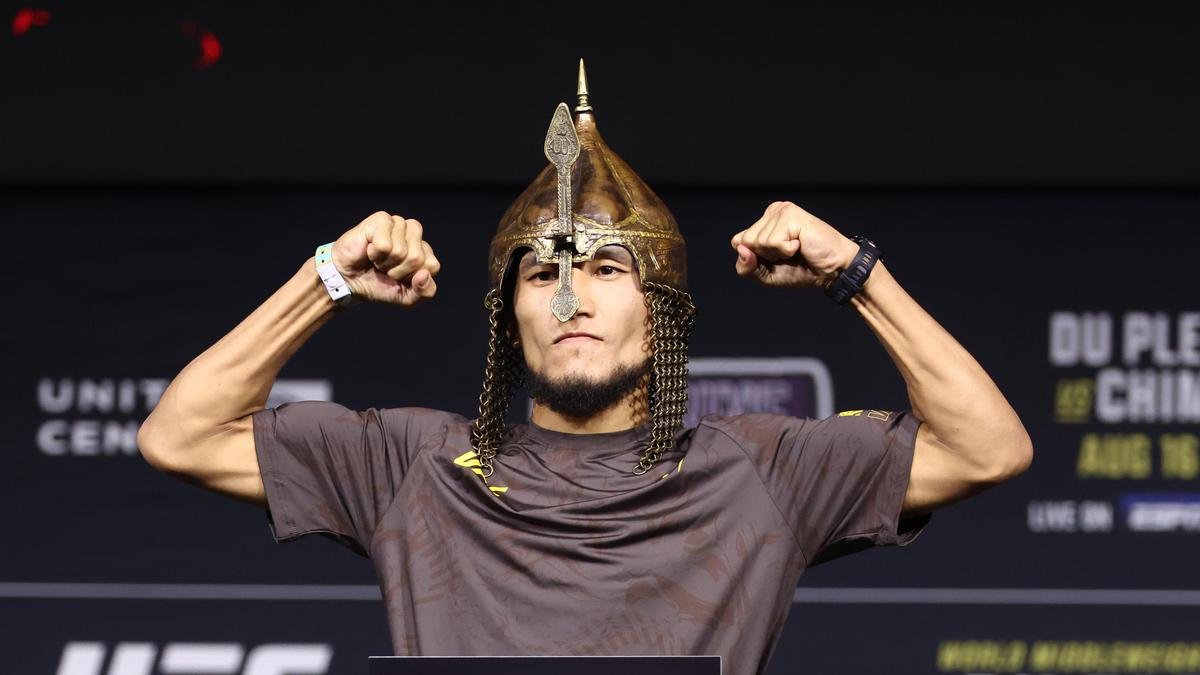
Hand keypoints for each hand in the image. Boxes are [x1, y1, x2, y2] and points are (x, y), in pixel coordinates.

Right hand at [329, 211, 440, 305]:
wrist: (348, 280)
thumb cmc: (377, 284)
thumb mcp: (406, 297)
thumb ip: (425, 292)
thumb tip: (424, 274)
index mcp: (424, 250)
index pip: (432, 266)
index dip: (412, 278)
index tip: (399, 277)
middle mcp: (414, 234)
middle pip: (418, 258)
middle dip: (398, 271)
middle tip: (385, 268)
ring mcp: (399, 224)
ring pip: (401, 251)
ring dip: (385, 262)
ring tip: (377, 259)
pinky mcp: (382, 219)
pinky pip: (385, 245)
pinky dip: (375, 254)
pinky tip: (369, 250)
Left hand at [730, 201, 859, 288]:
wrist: (833, 271)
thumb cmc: (803, 270)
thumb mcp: (767, 275)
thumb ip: (746, 267)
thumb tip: (741, 249)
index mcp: (765, 222)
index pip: (738, 242)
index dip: (754, 259)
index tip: (777, 259)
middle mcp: (772, 212)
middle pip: (745, 241)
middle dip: (765, 256)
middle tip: (788, 255)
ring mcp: (781, 211)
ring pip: (757, 241)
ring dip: (777, 253)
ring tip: (796, 249)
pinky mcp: (790, 214)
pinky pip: (772, 241)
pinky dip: (785, 250)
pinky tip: (800, 244)